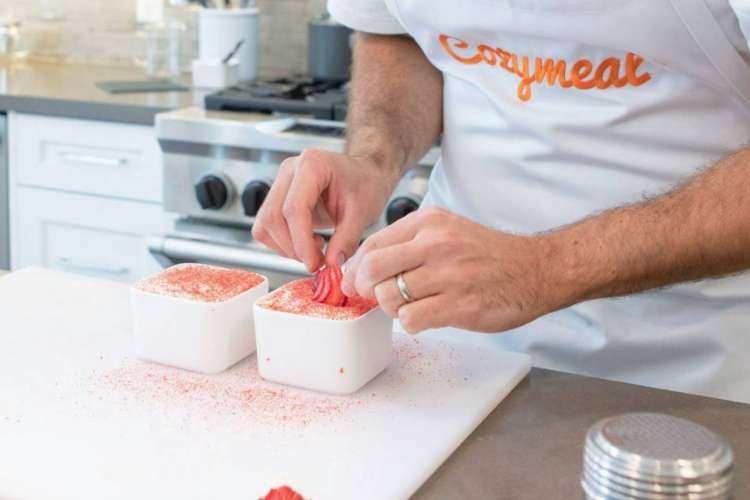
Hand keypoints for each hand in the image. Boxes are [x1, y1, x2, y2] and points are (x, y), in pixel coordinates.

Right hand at [252, 149, 400, 271]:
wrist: (365, 175)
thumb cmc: (365, 184)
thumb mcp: (363, 212)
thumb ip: (347, 239)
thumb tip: (331, 263)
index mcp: (312, 165)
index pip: (294, 208)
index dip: (301, 241)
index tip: (314, 263)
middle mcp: (290, 171)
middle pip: (273, 217)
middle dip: (293, 248)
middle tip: (317, 261)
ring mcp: (280, 183)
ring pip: (265, 225)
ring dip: (286, 248)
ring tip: (315, 250)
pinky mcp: (277, 199)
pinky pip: (266, 228)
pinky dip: (283, 244)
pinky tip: (307, 242)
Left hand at [342, 207, 560, 333]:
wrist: (536, 269)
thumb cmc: (488, 254)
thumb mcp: (447, 231)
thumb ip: (409, 243)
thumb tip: (365, 266)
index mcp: (429, 223)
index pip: (373, 244)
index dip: (355, 267)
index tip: (354, 280)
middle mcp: (436, 244)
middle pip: (373, 268)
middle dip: (364, 287)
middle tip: (372, 296)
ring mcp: (448, 275)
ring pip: (389, 297)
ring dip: (392, 308)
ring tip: (410, 305)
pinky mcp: (459, 305)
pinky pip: (411, 319)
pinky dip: (412, 323)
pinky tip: (427, 316)